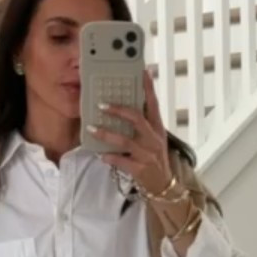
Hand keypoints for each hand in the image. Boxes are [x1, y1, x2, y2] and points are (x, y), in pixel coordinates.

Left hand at [90, 71, 174, 196]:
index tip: (142, 71)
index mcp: (157, 128)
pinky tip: (100, 154)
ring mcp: (147, 154)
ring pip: (125, 140)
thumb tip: (127, 106)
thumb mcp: (155, 138)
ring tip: (92, 129)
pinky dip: (109, 157)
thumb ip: (144, 123)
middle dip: (118, 110)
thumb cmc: (155, 158)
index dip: (148, 87)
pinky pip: (121, 161)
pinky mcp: (140, 169)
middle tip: (101, 104)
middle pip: (136, 118)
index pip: (153, 103)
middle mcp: (153, 139)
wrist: (164, 185)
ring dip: (106, 134)